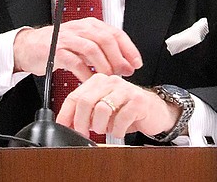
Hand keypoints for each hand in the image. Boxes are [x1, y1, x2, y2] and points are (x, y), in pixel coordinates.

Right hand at [13, 18, 141, 80]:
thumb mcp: (84, 44)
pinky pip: (75, 62)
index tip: (136, 63)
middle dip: (118, 58)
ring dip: (103, 66)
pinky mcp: (56, 51)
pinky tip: (90, 81)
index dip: (129, 49)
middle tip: (124, 73)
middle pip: (106, 40)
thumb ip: (103, 51)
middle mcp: (80, 29)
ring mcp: (68, 39)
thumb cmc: (59, 47)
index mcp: (90, 25)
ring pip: (92, 49)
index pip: (116, 33)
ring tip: (108, 78)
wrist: (29, 47)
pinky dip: (85, 73)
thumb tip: (125, 64)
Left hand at [55, 74, 181, 138]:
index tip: (62, 127)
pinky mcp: (139, 101)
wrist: (154, 111)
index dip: (66, 114)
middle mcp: (111, 82)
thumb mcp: (102, 110)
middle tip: (83, 133)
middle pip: (85, 101)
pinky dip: (116, 130)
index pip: (75, 96)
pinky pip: (121, 119)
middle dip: (80, 122)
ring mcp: (126, 90)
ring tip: (104, 130)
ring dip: (99, 126)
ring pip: (102, 108)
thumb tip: (67, 125)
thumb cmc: (126, 111)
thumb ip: (86, 113)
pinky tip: (118, 131)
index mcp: (98, 82)